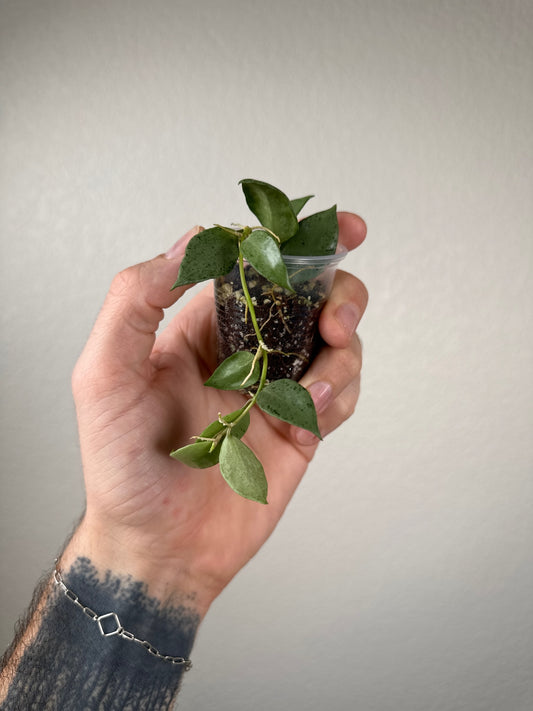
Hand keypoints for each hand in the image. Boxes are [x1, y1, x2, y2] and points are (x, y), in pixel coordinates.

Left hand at [65, 213, 367, 614]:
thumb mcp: (104, 376)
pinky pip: (342, 393)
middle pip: (310, 297)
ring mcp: (277, 388)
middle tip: (337, 316)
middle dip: (338, 293)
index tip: (338, 226)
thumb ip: (134, 302)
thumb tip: (188, 241)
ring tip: (318, 382)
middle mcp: (246, 351)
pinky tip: (311, 415)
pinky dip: (341, 395)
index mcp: (203, 327)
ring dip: (342, 351)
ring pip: (336, 343)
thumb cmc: (121, 465)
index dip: (297, 241)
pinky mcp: (302, 427)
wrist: (158, 546)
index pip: (255, 267)